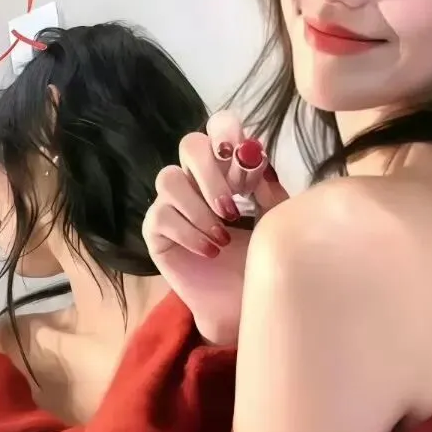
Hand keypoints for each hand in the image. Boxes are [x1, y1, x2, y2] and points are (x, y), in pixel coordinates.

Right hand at [143, 110, 288, 344]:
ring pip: (169, 178)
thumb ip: (269, 188)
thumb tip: (257, 160)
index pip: (220, 128)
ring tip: (223, 234)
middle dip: (212, 171)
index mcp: (226, 168)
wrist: (244, 303)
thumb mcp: (275, 219)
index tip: (249, 172)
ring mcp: (172, 203)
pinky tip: (210, 249)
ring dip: (199, 205)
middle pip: (190, 144)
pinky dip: (189, 232)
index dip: (231, 139)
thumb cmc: (260, 258)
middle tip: (232, 205)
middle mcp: (195, 179)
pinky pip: (161, 216)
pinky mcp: (156, 232)